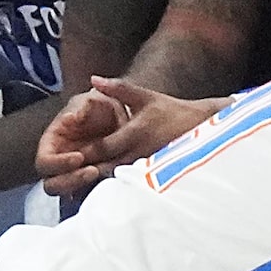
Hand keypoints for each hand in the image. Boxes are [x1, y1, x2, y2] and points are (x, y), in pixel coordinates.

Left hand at [35, 77, 222, 196]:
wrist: (202, 127)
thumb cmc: (172, 110)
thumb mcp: (145, 96)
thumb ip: (117, 88)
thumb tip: (93, 80)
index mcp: (134, 132)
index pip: (103, 147)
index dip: (84, 153)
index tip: (67, 156)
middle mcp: (139, 151)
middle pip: (106, 166)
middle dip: (87, 170)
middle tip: (67, 175)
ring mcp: (147, 165)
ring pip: (118, 177)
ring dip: (100, 180)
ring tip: (81, 184)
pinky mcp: (154, 174)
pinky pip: (130, 181)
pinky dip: (116, 185)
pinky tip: (104, 191)